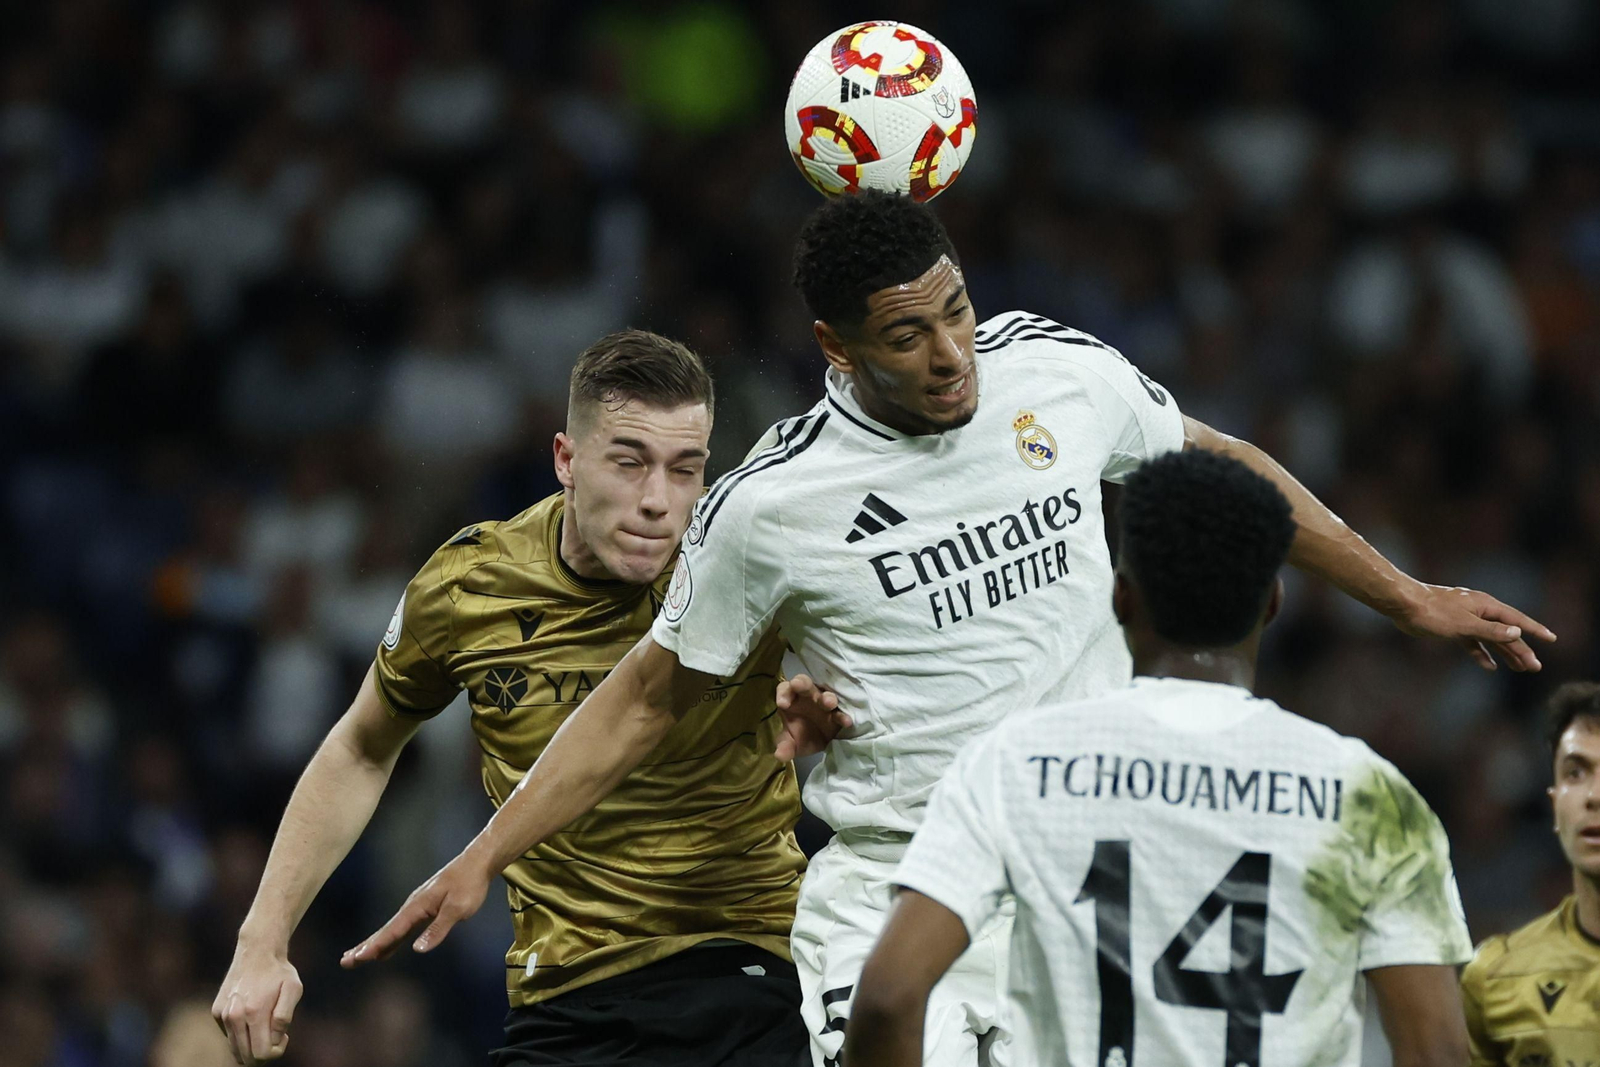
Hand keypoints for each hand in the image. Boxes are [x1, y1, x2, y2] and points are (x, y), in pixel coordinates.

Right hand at [212, 943, 301, 1064]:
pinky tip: (252, 1015)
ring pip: (234, 1049)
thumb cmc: (279, 972)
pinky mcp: (216, 1012)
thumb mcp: (293, 989)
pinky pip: (229, 1035)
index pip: (260, 1054)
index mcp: (254, 1013)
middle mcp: (234, 1017)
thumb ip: (284, 1017)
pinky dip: (241, 1033)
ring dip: (251, 1046)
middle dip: (263, 1054)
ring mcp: (223, 1015)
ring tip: (265, 1026)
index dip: (276, 1052)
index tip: (284, 1037)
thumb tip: (274, 1039)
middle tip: (276, 1035)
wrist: (257, 951)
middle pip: (245, 1057)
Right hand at [341, 850, 491, 966]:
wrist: (477, 862)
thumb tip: (417, 950)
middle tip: (345, 962)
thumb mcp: (458, 908)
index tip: (357, 958)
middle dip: (366, 947)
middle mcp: (412, 906)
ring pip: (392, 930)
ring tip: (357, 958)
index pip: (392, 931)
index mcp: (417, 906)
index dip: (375, 946)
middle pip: (386, 931)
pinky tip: (386, 950)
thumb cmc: (469, 884)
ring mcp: (417, 907)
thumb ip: (438, 929)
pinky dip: (390, 940)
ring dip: (375, 944)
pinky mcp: (424, 908)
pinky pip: (402, 928)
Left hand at [775, 674, 852, 760]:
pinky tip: (846, 722)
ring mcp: (824, 702)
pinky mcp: (838, 712)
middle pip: (804, 683)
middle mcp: (808, 696)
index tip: (782, 704)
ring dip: (827, 698)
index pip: (785, 689)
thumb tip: (779, 755)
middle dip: (802, 684)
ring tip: (829, 703)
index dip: (783, 693)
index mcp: (792, 700)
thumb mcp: (791, 743)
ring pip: (826, 695)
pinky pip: (841, 712)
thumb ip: (785, 746)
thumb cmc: (802, 735)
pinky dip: (843, 716)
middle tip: (798, 685)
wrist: (821, 742)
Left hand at [1392, 583, 1555, 670]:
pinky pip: (1473, 642)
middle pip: (1506, 632)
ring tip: (1520, 668)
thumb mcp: (1464, 624)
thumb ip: (1490, 630)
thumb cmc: (1433, 612)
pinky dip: (1482, 653)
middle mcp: (1479, 611)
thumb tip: (1516, 632)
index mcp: (1486, 606)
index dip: (1534, 630)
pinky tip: (1490, 666)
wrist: (1404, 606)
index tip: (1551, 638)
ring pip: (1491, 639)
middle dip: (1521, 649)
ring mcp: (1466, 619)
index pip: (1516, 620)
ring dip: (1505, 653)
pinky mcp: (1453, 627)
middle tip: (1535, 667)